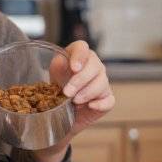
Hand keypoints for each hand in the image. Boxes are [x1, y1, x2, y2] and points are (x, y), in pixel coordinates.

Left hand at [31, 40, 114, 161]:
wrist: (59, 113)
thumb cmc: (56, 89)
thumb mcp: (52, 77)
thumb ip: (57, 67)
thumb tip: (63, 60)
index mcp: (79, 56)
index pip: (83, 48)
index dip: (80, 56)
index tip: (73, 68)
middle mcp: (94, 66)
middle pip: (95, 66)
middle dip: (80, 80)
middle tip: (67, 92)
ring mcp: (102, 82)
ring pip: (102, 82)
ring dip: (88, 92)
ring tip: (74, 101)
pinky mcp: (106, 99)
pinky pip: (109, 100)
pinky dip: (101, 103)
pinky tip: (90, 106)